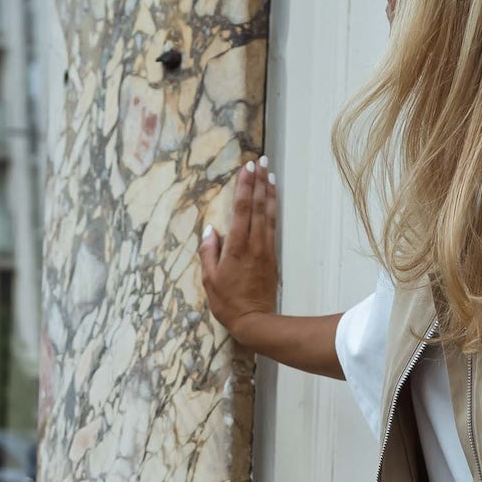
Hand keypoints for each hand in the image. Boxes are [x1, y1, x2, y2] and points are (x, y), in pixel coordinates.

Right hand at [201, 159, 278, 342]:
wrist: (255, 321)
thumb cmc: (228, 303)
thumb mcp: (209, 280)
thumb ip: (209, 253)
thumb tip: (210, 230)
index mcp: (236, 247)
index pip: (241, 209)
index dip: (244, 186)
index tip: (246, 168)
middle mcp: (253, 243)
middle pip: (257, 206)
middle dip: (258, 182)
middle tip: (261, 161)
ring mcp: (265, 249)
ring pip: (268, 214)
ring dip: (268, 192)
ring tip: (270, 173)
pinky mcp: (271, 255)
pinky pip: (272, 226)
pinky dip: (273, 209)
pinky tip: (272, 199)